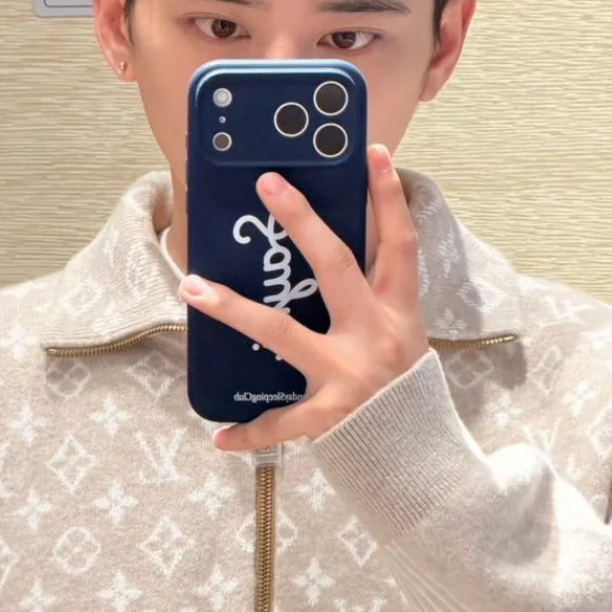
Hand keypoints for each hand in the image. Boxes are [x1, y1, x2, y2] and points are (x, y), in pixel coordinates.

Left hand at [179, 143, 428, 452]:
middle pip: (336, 266)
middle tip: (267, 184)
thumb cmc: (402, 391)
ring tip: (192, 285)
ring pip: (281, 332)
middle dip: (302, 222)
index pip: (400, 244)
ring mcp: (349, 375)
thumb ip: (371, 302)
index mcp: (398, 313)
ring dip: (232, 307)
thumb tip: (324, 254)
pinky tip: (218, 436)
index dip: (389, 197)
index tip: (372, 152)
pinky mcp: (329, 416)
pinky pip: (279, 422)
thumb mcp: (401, 338)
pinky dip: (248, 433)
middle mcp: (375, 336)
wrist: (420, 459)